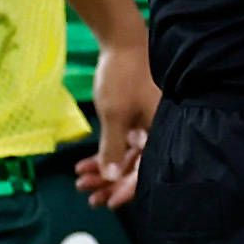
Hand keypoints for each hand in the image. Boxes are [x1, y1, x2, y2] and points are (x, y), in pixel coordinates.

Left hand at [80, 38, 157, 210]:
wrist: (121, 40)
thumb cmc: (122, 76)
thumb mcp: (114, 115)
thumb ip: (113, 149)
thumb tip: (112, 179)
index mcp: (162, 132)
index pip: (148, 170)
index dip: (128, 190)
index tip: (109, 203)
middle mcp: (159, 132)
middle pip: (137, 168)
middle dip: (112, 184)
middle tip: (89, 197)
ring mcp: (148, 125)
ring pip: (127, 158)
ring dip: (105, 171)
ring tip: (81, 182)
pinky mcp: (137, 118)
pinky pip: (123, 144)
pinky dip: (106, 153)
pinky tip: (85, 164)